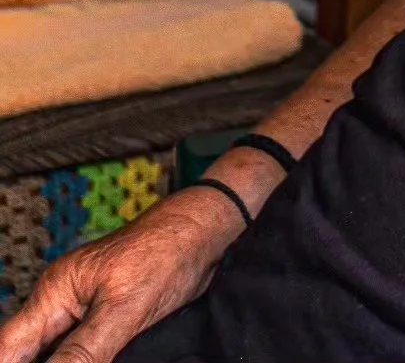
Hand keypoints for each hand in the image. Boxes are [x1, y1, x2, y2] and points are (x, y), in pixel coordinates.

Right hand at [0, 185, 241, 362]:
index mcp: (55, 293)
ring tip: (102, 360)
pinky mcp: (106, 320)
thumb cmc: (168, 250)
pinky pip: (81, 352)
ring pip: (56, 355)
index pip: (7, 349)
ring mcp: (83, 312)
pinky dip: (82, 362)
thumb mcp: (124, 308)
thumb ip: (83, 350)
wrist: (207, 232)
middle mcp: (62, 303)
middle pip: (28, 356)